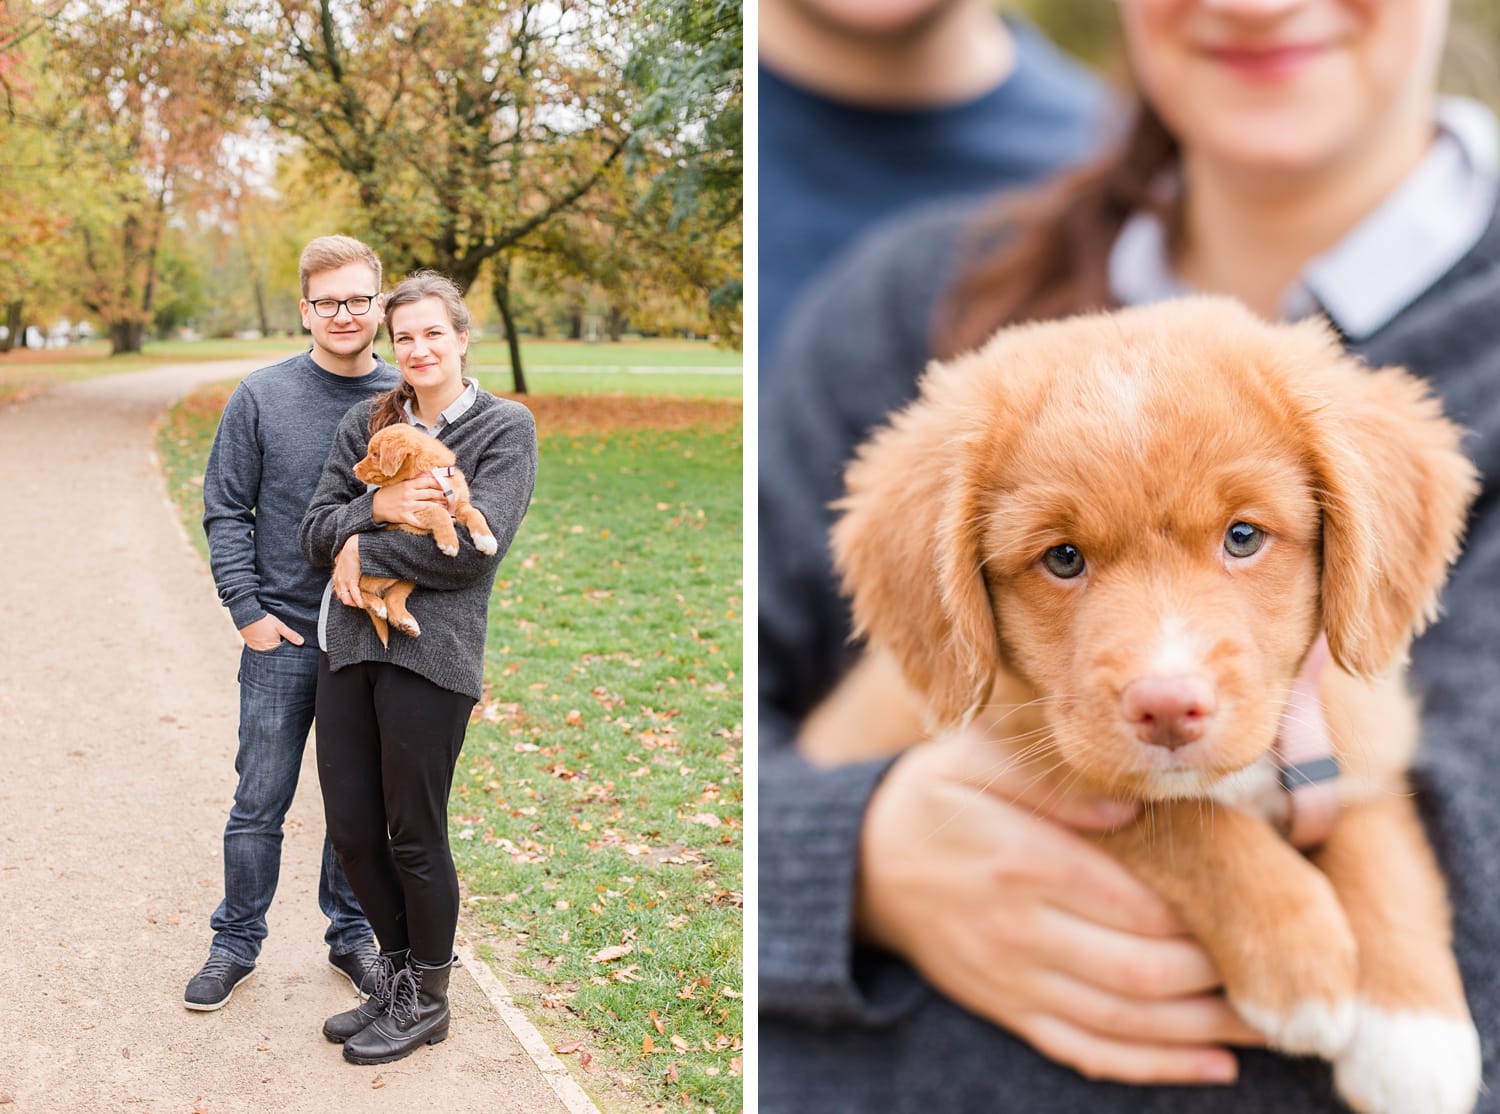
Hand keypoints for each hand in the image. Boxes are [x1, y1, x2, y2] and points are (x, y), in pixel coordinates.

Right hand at [239, 613, 303, 649]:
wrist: (246, 616)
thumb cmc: (264, 620)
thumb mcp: (280, 626)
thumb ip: (291, 635)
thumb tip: (301, 642)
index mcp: (273, 647)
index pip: (283, 653)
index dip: (287, 649)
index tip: (288, 644)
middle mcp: (264, 651)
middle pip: (275, 653)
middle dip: (279, 649)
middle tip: (280, 641)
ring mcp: (256, 649)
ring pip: (267, 652)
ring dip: (270, 648)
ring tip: (271, 639)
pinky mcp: (250, 646)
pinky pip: (259, 649)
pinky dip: (263, 646)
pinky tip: (264, 640)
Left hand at [332, 535, 364, 609]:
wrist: (354, 546)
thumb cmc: (350, 549)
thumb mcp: (341, 556)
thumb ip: (339, 559)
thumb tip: (337, 559)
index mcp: (336, 576)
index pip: (339, 592)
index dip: (348, 597)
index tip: (356, 598)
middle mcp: (337, 581)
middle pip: (343, 598)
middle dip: (352, 603)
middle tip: (361, 604)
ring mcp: (343, 582)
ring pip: (347, 600)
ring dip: (355, 604)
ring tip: (363, 605)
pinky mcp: (351, 581)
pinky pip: (355, 596)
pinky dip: (360, 601)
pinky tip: (364, 603)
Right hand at [371, 475, 445, 527]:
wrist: (375, 505)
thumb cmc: (389, 493)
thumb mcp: (400, 483)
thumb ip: (413, 481)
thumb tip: (430, 476)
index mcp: (408, 484)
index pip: (429, 482)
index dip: (440, 484)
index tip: (448, 486)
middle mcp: (409, 494)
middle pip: (431, 493)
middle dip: (443, 496)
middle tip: (451, 498)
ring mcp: (407, 506)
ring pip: (429, 506)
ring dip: (440, 508)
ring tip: (447, 508)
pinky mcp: (404, 517)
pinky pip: (419, 521)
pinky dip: (428, 523)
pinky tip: (436, 522)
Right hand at [857, 725, 1261, 1085]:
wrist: (868, 865)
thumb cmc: (938, 797)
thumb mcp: (975, 760)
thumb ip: (1048, 782)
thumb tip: (1130, 806)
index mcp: (1017, 862)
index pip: (1132, 902)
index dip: (1203, 914)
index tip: (1269, 908)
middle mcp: (1017, 931)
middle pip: (1140, 971)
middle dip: (1220, 977)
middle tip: (1291, 969)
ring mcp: (1012, 980)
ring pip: (1124, 1021)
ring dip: (1205, 1030)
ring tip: (1277, 1024)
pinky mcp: (1009, 1009)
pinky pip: (1086, 1049)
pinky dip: (1153, 1065)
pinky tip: (1214, 1064)